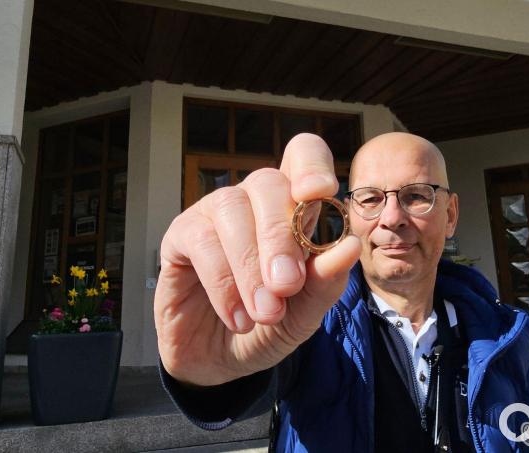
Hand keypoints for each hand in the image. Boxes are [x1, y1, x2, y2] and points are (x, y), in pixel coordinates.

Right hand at [154, 134, 361, 385]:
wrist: (221, 365)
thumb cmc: (267, 327)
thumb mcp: (304, 313)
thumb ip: (326, 282)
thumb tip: (349, 246)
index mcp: (292, 208)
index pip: (302, 155)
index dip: (311, 164)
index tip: (319, 193)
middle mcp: (252, 202)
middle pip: (267, 182)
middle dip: (280, 236)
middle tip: (286, 287)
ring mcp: (213, 215)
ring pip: (231, 209)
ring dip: (250, 265)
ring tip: (264, 313)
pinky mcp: (180, 237)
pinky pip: (200, 240)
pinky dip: (223, 282)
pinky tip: (238, 318)